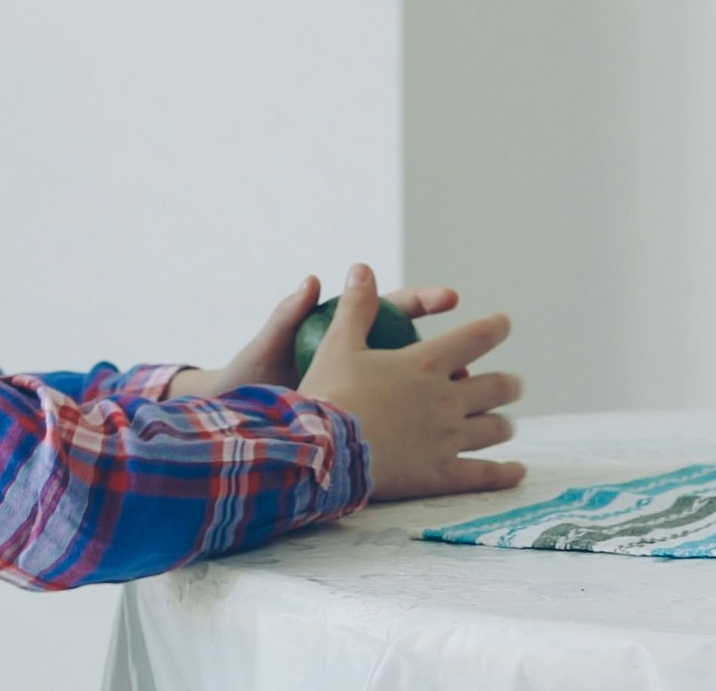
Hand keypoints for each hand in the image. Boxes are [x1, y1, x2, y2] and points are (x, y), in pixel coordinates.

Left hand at [167, 275, 467, 399]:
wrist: (243, 421)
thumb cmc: (252, 379)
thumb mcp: (269, 348)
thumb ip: (290, 313)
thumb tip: (313, 280)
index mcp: (347, 333)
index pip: (393, 309)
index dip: (425, 302)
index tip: (451, 300)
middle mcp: (366, 359)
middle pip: (418, 348)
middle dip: (452, 349)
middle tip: (472, 353)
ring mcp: (371, 392)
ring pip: (418, 387)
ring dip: (445, 390)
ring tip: (463, 396)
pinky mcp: (368, 423)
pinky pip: (402, 423)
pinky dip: (425, 426)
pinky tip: (445, 436)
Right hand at [299, 264, 526, 499]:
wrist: (320, 453)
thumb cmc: (327, 395)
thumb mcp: (338, 344)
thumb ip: (355, 307)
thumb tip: (361, 269)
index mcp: (427, 362)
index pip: (476, 336)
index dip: (496, 327)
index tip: (505, 323)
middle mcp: (447, 398)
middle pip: (497, 387)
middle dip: (509, 384)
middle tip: (515, 384)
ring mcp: (447, 438)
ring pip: (494, 428)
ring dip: (505, 424)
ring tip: (509, 425)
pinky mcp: (440, 474)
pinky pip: (483, 474)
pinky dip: (504, 473)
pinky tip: (518, 472)